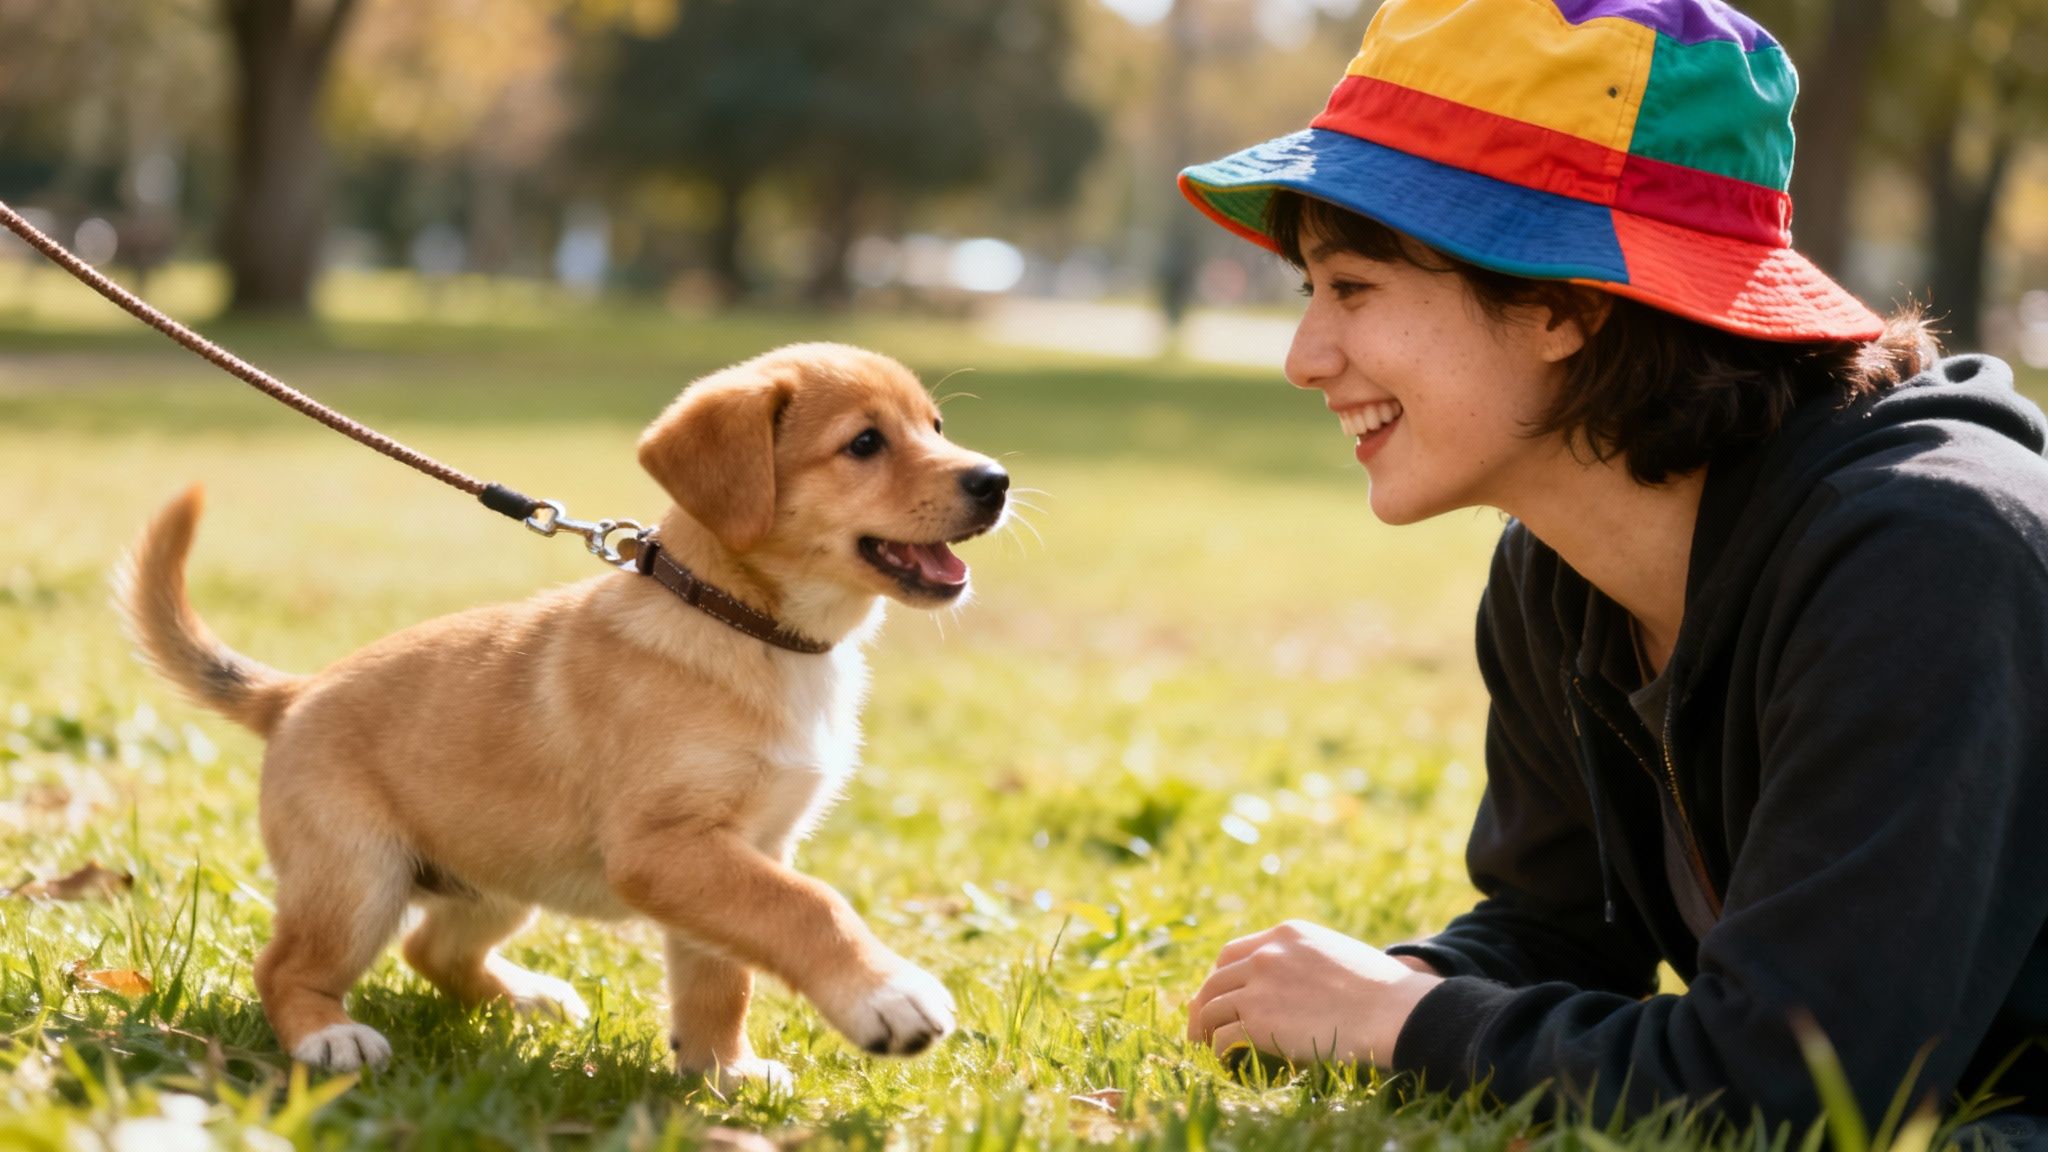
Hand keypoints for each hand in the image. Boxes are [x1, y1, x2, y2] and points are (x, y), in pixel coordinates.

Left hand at [1186, 920, 1441, 1067]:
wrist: (1392, 1011)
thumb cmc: (1381, 991)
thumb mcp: (1338, 954)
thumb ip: (1308, 961)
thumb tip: (1301, 984)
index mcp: (1286, 935)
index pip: (1235, 952)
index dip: (1223, 976)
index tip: (1222, 995)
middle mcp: (1266, 955)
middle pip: (1216, 978)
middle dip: (1206, 1002)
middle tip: (1204, 1023)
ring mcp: (1258, 986)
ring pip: (1211, 1006)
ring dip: (1204, 1028)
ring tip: (1206, 1046)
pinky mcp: (1256, 1020)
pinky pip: (1221, 1036)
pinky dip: (1217, 1050)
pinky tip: (1224, 1060)